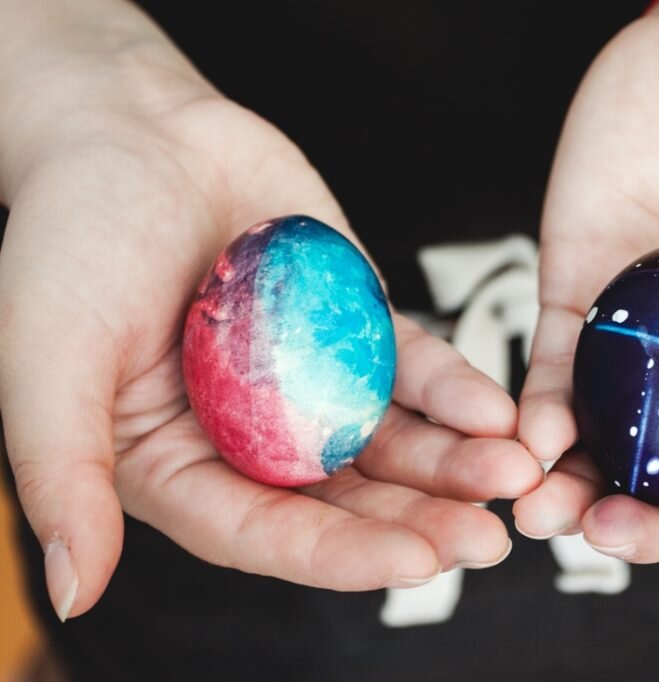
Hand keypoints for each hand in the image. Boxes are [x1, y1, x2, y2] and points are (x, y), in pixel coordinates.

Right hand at [0, 28, 539, 619]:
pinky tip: (498, 408)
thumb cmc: (66, 237)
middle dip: (422, 520)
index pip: (267, 532)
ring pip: (392, 442)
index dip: (341, 555)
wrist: (130, 129)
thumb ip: (61, 472)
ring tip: (517, 471)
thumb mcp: (45, 355)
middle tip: (491, 539)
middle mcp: (252, 438)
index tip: (418, 564)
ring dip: (457, 463)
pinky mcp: (352, 328)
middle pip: (347, 499)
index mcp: (179, 466)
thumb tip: (70, 593)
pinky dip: (454, 389)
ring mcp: (310, 383)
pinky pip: (411, 368)